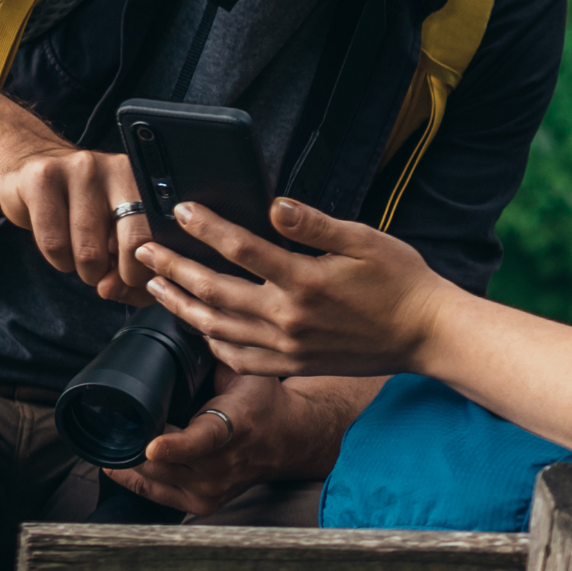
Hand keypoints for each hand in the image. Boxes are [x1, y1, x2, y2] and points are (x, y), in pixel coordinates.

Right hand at [0, 145, 153, 301]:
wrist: (30, 170)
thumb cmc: (81, 210)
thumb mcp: (115, 233)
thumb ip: (129, 268)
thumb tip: (116, 290)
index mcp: (145, 183)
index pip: (160, 238)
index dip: (146, 271)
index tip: (130, 282)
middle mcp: (118, 170)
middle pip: (134, 241)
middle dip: (118, 275)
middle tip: (104, 276)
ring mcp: (80, 169)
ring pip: (89, 250)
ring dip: (83, 270)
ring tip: (79, 257)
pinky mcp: (43, 178)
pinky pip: (55, 243)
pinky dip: (58, 260)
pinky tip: (60, 248)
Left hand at [106, 373, 361, 513]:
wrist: (289, 439)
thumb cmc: (262, 400)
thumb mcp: (245, 371)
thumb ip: (212, 354)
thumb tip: (179, 321)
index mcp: (235, 427)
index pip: (204, 440)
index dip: (176, 445)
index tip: (152, 445)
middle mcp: (224, 465)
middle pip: (163, 462)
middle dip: (132, 441)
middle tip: (110, 420)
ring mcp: (213, 489)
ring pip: (152, 479)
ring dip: (128, 458)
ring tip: (112, 436)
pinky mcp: (203, 505)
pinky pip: (154, 495)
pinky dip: (133, 477)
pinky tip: (118, 461)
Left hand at [137, 197, 449, 377]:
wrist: (426, 334)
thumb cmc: (401, 282)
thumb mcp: (365, 239)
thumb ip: (314, 223)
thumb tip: (273, 205)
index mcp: (306, 281)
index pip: (241, 248)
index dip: (206, 226)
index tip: (182, 208)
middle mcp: (290, 318)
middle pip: (215, 291)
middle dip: (174, 268)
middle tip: (144, 250)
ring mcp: (289, 347)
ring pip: (218, 328)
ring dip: (181, 305)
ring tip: (156, 287)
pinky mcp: (295, 365)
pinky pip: (240, 359)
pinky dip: (212, 344)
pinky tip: (200, 328)